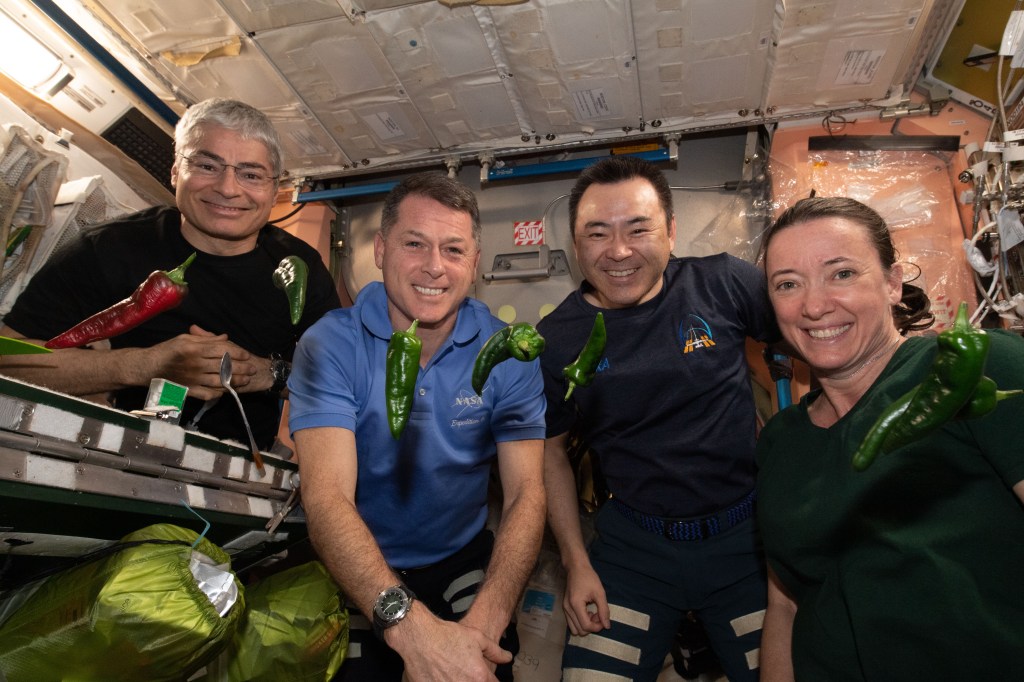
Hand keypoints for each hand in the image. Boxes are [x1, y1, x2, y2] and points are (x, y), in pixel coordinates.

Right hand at [143, 324, 252, 399]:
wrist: (148, 368)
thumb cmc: (166, 350)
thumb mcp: (184, 339)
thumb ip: (206, 339)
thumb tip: (225, 338)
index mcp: (194, 349)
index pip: (222, 350)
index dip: (237, 352)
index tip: (246, 355)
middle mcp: (195, 365)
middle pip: (224, 366)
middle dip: (241, 368)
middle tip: (252, 369)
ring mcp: (193, 380)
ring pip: (220, 382)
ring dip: (236, 382)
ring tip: (246, 380)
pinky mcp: (189, 391)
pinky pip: (209, 394)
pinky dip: (221, 393)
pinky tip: (228, 390)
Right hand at [388, 607, 510, 681]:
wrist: (420, 637)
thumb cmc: (447, 635)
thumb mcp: (477, 638)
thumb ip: (495, 651)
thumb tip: (507, 658)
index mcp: (479, 676)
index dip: (490, 680)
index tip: (485, 677)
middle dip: (474, 680)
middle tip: (466, 673)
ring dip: (457, 681)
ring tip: (453, 673)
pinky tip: (441, 676)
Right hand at [563, 562, 609, 634]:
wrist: (576, 568)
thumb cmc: (589, 577)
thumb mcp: (600, 593)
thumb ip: (604, 610)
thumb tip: (607, 626)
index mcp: (576, 605)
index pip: (586, 626)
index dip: (597, 627)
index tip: (603, 618)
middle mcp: (567, 609)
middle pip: (580, 630)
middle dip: (592, 626)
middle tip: (598, 614)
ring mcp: (565, 609)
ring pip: (575, 629)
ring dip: (585, 625)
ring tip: (592, 613)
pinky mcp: (565, 607)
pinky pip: (572, 622)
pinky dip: (580, 621)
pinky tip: (587, 611)